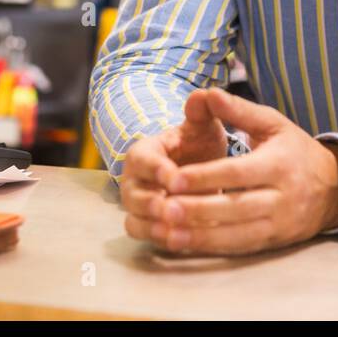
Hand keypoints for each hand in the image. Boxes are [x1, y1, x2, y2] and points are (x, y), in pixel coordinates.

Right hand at [119, 88, 228, 243]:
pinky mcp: (146, 224)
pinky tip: (180, 242)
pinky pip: (143, 235)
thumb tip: (205, 94)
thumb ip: (202, 110)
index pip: (143, 160)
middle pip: (132, 194)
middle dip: (152, 203)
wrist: (197, 166)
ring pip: (135, 218)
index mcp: (144, 151)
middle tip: (174, 211)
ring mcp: (137, 204)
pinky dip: (157, 239)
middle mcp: (134, 179)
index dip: (157, 170)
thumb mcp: (202, 125)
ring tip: (176, 231)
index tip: (176, 178)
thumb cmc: (198, 144)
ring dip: (154, 226)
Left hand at [124, 87, 337, 255]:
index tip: (174, 178)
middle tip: (164, 208)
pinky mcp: (276, 242)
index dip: (206, 177)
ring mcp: (280, 223)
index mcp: (279, 164)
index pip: (238, 173)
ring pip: (237, 234)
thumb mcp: (273, 123)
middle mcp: (282, 197)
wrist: (335, 186)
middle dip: (198, 210)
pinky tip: (187, 244)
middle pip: (235, 208)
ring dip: (200, 236)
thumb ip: (238, 110)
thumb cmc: (295, 150)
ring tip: (168, 232)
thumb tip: (208, 93)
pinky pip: (241, 248)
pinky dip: (213, 248)